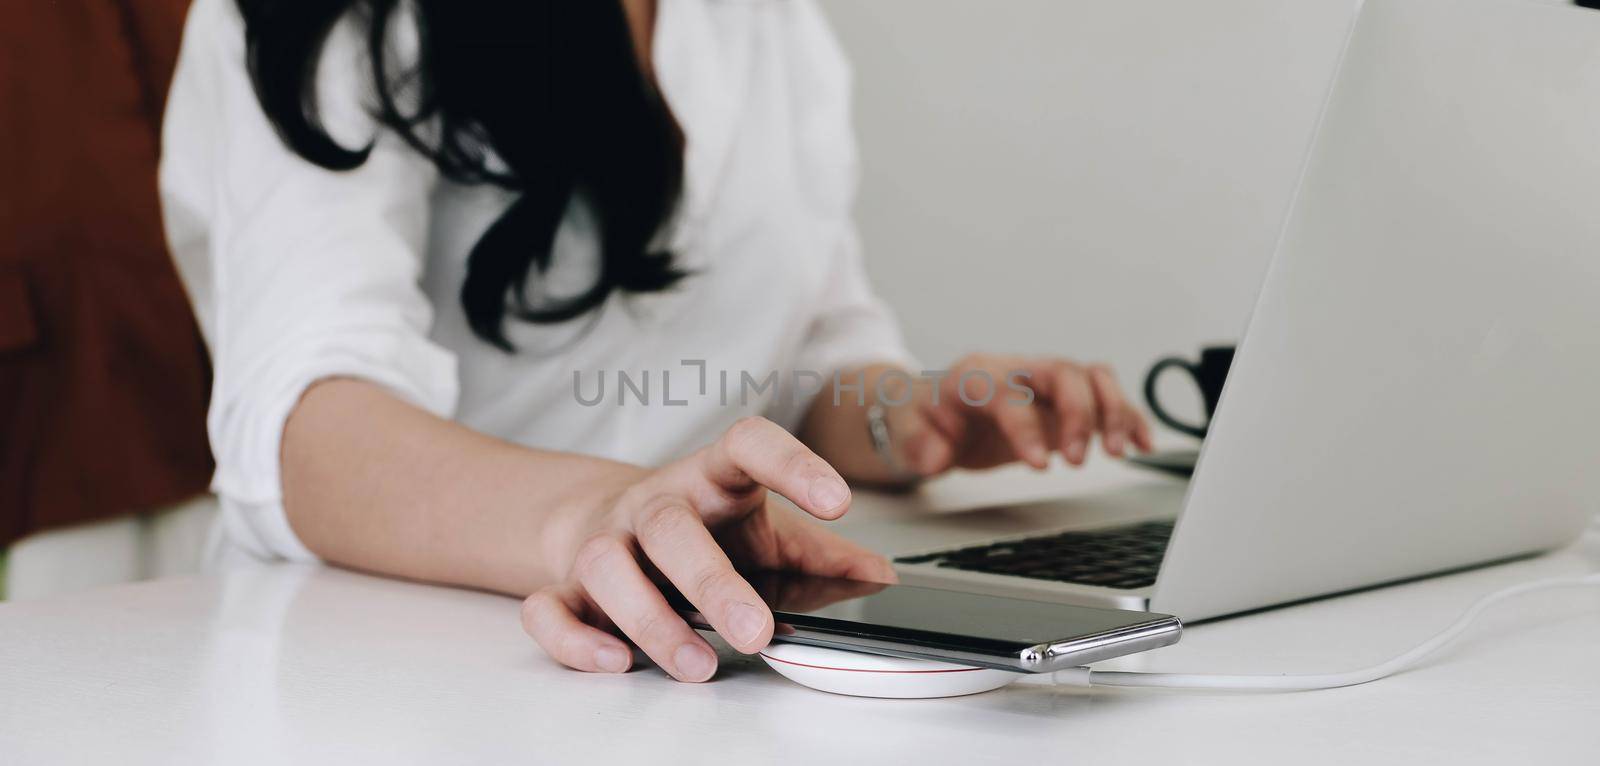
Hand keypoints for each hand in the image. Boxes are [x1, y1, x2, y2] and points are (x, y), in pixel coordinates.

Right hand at [521, 417, 894, 681]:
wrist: (600, 518)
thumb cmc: (699, 528)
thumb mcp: (766, 531)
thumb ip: (820, 554)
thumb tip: (879, 577)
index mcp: (712, 479)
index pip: (747, 444)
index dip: (792, 463)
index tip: (837, 499)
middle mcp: (653, 504)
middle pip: (670, 526)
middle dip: (713, 582)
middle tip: (757, 632)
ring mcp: (604, 542)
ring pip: (605, 567)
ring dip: (650, 621)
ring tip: (699, 665)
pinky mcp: (564, 585)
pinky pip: (548, 608)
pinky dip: (575, 639)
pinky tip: (617, 662)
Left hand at [888, 354, 1153, 474]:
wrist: (932, 414)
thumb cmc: (923, 418)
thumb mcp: (906, 432)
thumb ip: (917, 443)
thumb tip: (936, 455)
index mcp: (977, 375)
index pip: (1010, 390)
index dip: (1027, 425)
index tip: (1039, 464)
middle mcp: (1018, 371)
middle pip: (1063, 372)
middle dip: (1080, 414)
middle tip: (1080, 461)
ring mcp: (1045, 386)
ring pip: (1093, 378)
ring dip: (1114, 412)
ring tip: (1120, 452)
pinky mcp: (1064, 405)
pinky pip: (1106, 399)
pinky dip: (1128, 419)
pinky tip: (1143, 444)